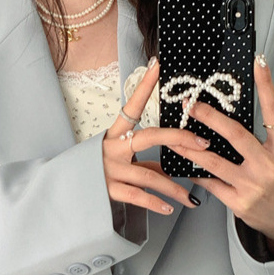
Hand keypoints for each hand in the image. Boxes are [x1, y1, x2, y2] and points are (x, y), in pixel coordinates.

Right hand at [102, 59, 209, 215]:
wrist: (70, 192)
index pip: (131, 106)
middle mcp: (112, 148)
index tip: (159, 66)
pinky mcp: (108, 189)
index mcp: (114, 134)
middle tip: (203, 144)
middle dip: (179, 139)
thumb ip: (146, 162)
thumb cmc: (101, 173)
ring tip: (191, 198)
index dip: (145, 86)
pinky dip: (156, 203)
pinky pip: (137, 196)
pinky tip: (169, 208)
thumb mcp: (123, 161)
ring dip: (173, 188)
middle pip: (149, 137)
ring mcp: (110, 169)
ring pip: (149, 176)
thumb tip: (174, 168)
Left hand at [170, 56, 273, 248]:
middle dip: (210, 117)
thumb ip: (264, 138)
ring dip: (190, 148)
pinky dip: (195, 172)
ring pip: (213, 162)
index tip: (258, 63)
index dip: (267, 87)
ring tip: (174, 138)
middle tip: (191, 105)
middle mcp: (268, 166)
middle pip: (235, 135)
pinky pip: (210, 183)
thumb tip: (235, 115)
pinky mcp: (238, 202)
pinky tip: (184, 164)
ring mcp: (252, 186)